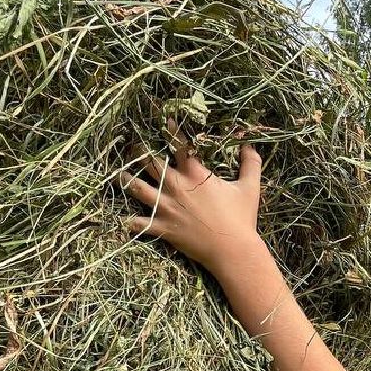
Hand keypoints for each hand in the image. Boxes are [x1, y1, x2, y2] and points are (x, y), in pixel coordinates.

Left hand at [122, 142, 263, 271]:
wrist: (232, 250)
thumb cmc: (242, 218)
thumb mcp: (250, 188)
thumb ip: (251, 164)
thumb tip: (251, 146)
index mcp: (195, 174)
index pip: (179, 145)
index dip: (171, 130)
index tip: (164, 120)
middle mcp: (176, 186)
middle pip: (151, 163)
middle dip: (140, 152)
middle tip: (133, 146)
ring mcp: (166, 207)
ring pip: (138, 189)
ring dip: (127, 181)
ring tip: (119, 175)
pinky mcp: (163, 228)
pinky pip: (140, 224)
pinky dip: (131, 222)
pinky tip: (123, 220)